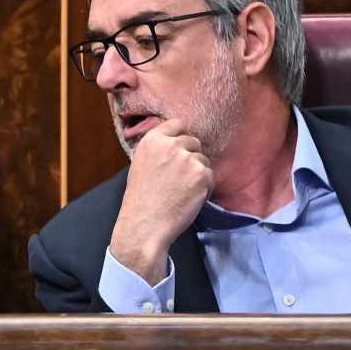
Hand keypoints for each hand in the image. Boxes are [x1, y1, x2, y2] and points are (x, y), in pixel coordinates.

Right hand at [109, 119, 213, 285]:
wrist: (145, 224)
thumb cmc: (140, 199)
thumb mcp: (140, 164)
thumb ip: (158, 150)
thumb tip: (176, 143)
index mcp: (152, 140)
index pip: (177, 124)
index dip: (180, 137)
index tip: (178, 149)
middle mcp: (171, 146)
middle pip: (193, 141)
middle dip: (190, 156)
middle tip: (179, 177)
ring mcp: (188, 159)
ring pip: (203, 160)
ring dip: (197, 173)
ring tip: (181, 190)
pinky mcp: (202, 175)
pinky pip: (210, 176)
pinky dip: (203, 187)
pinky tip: (188, 198)